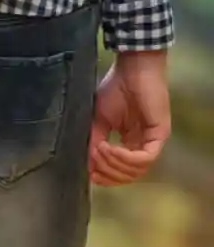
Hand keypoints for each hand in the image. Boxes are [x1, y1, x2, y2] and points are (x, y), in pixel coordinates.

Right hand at [89, 50, 169, 186]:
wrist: (131, 69)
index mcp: (130, 142)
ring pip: (137, 170)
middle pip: (129, 176)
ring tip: (100, 150)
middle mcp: (143, 144)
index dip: (104, 176)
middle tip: (92, 159)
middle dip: (107, 172)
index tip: (88, 173)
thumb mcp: (97, 121)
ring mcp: (152, 140)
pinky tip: (110, 148)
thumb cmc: (115, 89)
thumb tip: (87, 166)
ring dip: (114, 164)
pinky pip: (144, 158)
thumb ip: (94, 143)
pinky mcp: (160, 134)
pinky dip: (125, 157)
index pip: (121, 172)